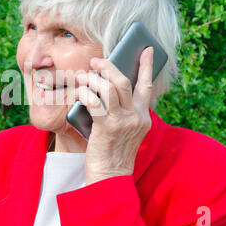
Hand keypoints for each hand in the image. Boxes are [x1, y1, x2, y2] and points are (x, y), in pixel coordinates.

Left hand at [75, 47, 153, 184]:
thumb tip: (105, 86)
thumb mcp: (126, 130)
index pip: (148, 86)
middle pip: (124, 82)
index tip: (147, 50)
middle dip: (108, 66)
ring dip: (92, 78)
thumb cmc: (114, 151)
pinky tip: (78, 92)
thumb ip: (122, 110)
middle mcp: (137, 117)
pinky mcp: (107, 127)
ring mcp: (123, 122)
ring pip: (109, 88)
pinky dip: (84, 93)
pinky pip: (94, 102)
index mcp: (144, 117)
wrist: (110, 175)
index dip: (147, 66)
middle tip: (96, 60)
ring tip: (82, 76)